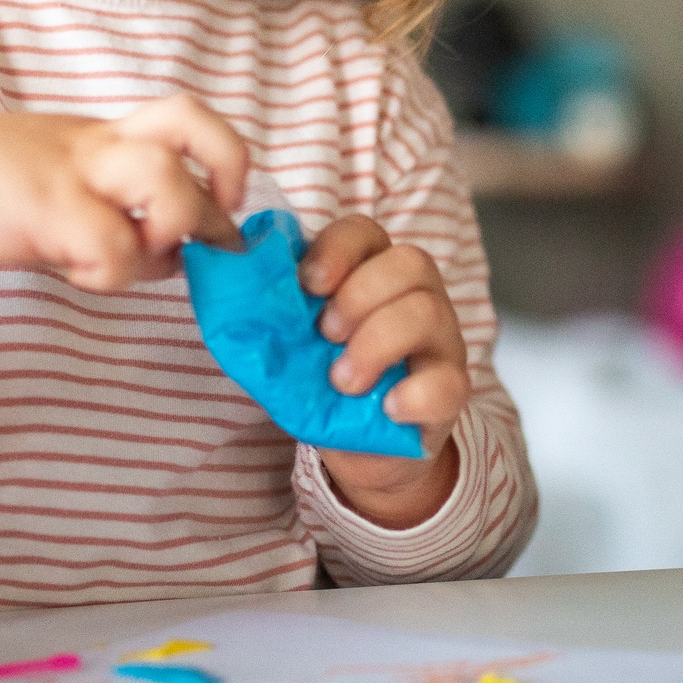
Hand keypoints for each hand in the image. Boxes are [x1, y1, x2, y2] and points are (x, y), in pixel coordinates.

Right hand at [0, 97, 247, 290]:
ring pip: (164, 178)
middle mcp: (98, 144)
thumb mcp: (60, 178)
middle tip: (211, 236)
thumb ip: (115, 205)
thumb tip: (172, 255)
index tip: (225, 201)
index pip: (186, 117)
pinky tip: (81, 275)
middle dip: (221, 187)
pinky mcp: (44, 210)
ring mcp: (72, 173)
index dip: (224, 155)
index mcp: (105, 135)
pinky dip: (112, 273)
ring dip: (173, 228)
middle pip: (192, 127)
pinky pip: (110, 244)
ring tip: (145, 256)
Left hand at [299, 215, 466, 528]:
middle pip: (408, 262)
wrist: (362, 450)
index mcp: (373, 273)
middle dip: (358, 294)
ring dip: (376, 343)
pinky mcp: (453, 391)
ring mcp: (441, 341)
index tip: (306, 284)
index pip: (365, 232)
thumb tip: (229, 299)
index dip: (337, 248)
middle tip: (325, 336)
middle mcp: (416, 296)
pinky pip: (449, 382)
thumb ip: (273, 320)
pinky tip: (387, 408)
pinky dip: (413, 394)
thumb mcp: (294, 348)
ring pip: (428, 312)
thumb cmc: (326, 385)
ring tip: (343, 381)